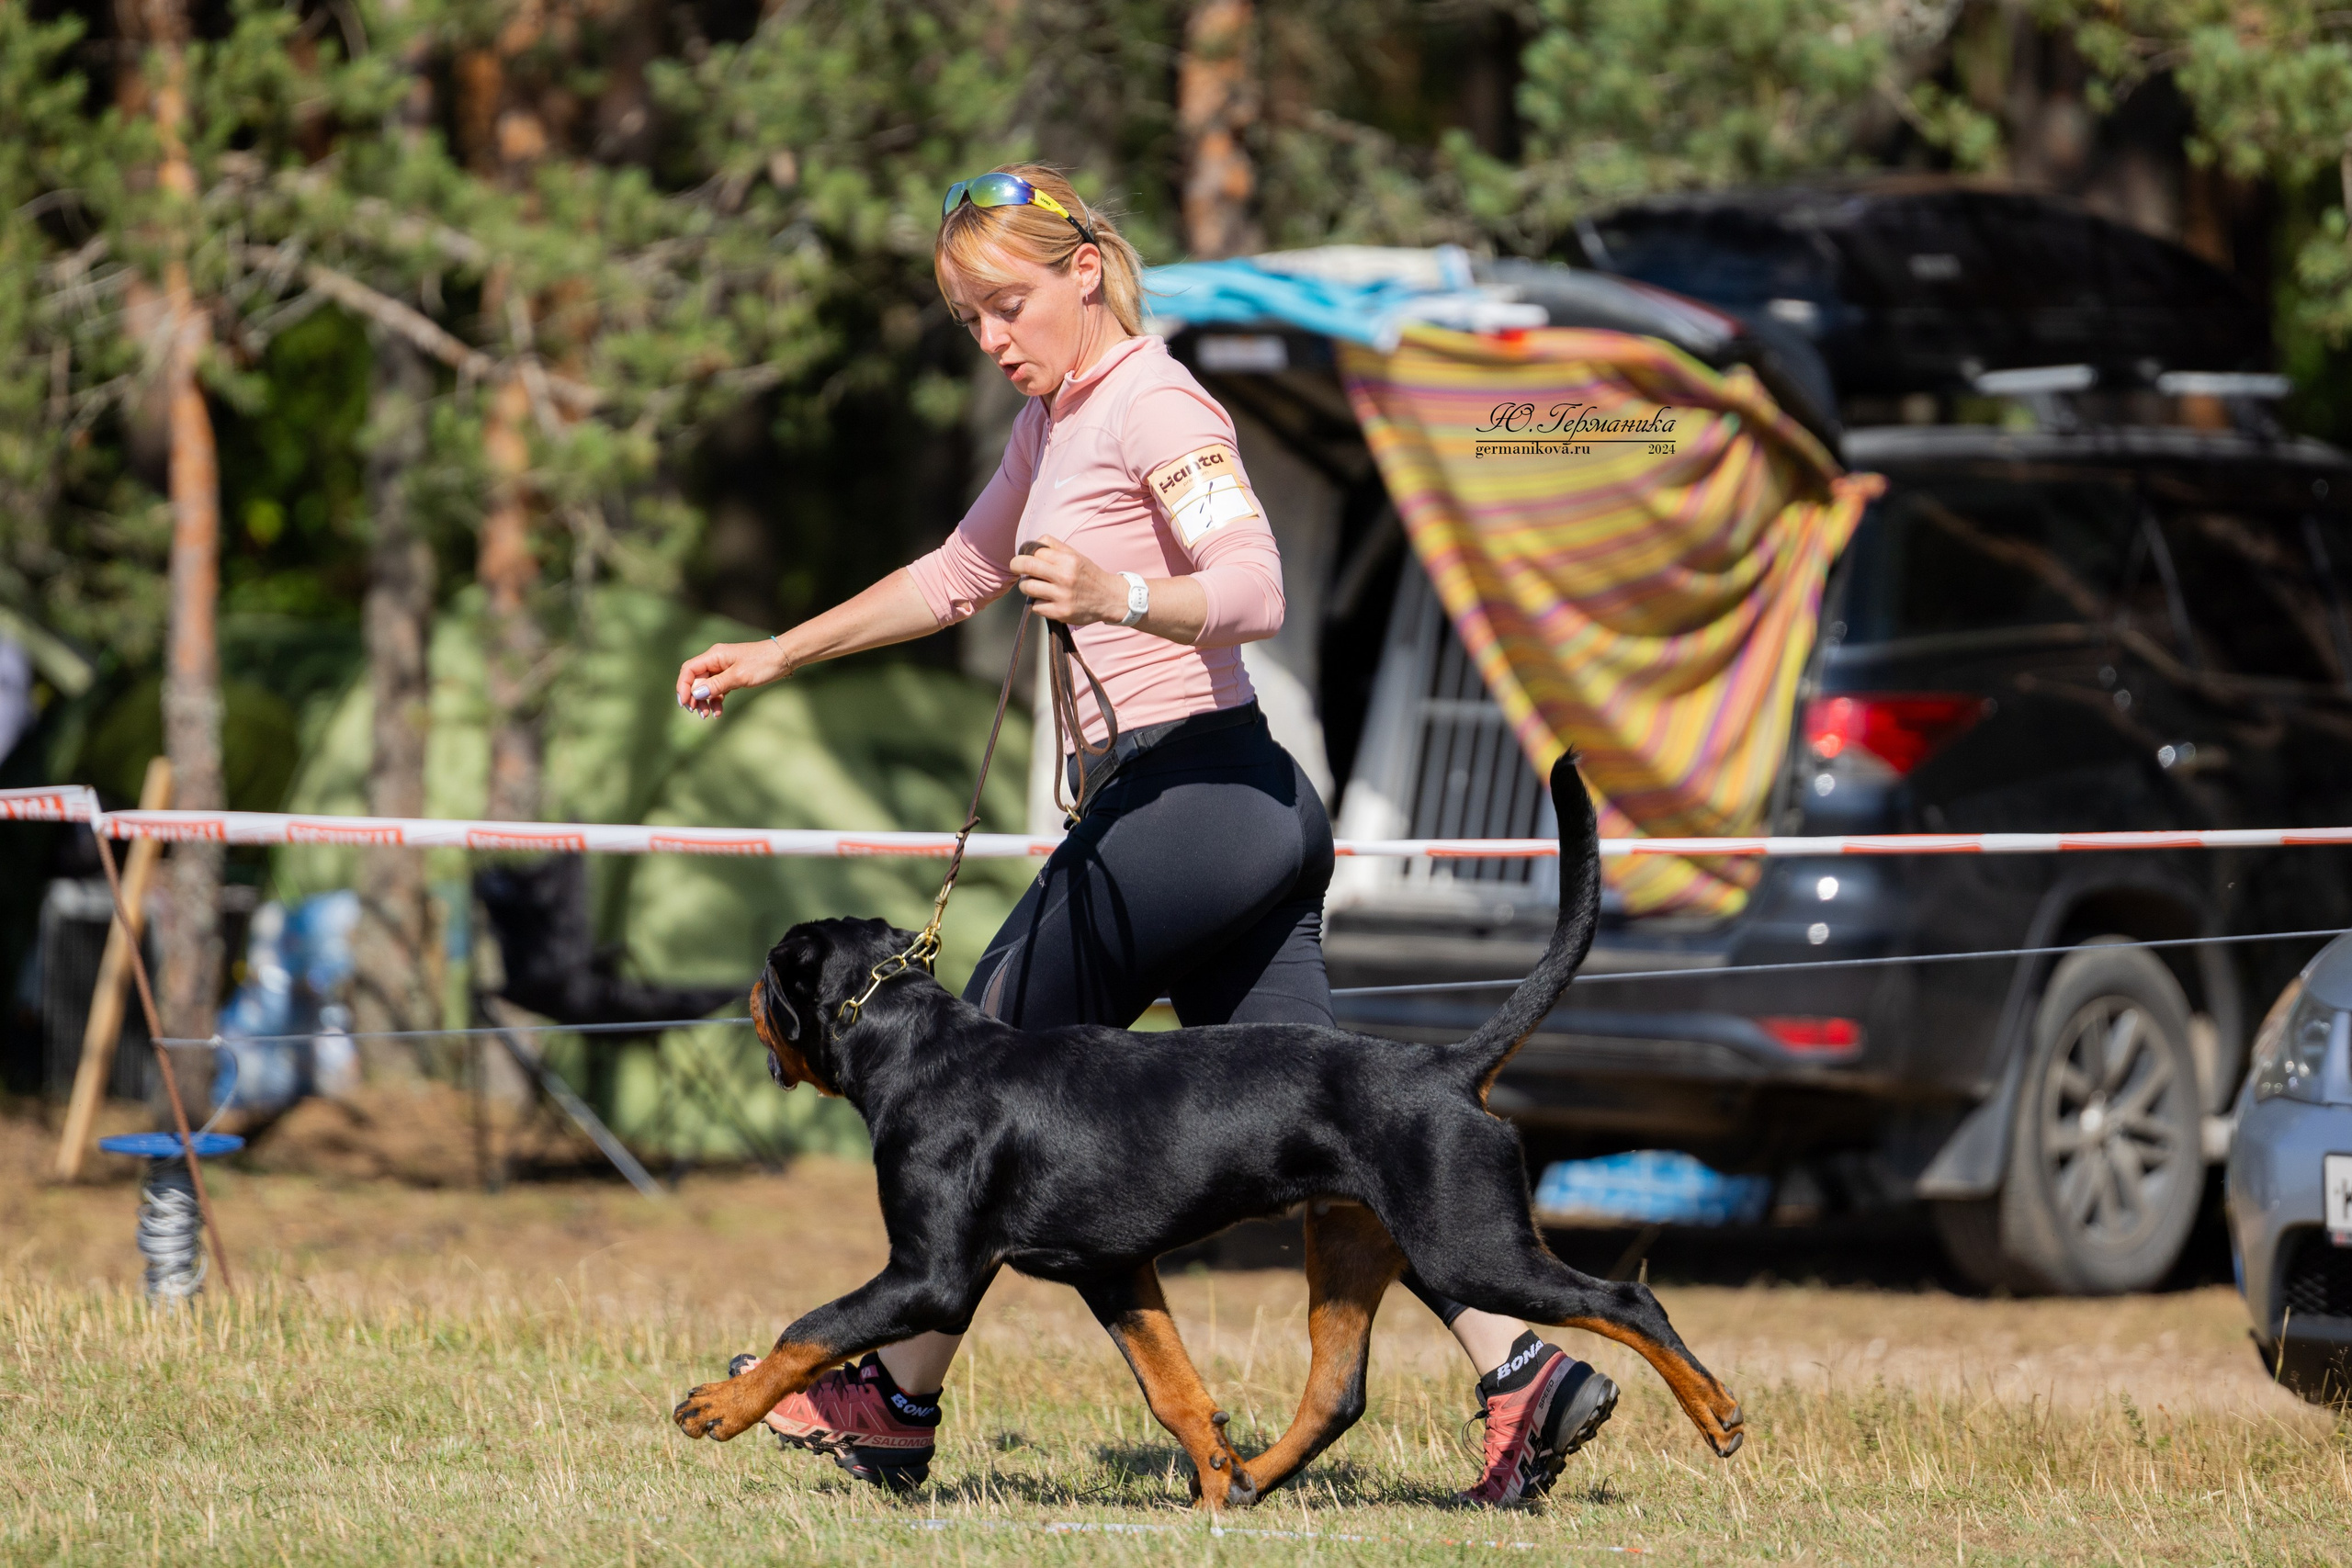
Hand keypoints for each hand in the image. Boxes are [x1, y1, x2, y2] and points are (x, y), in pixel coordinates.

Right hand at [676, 638, 792, 717]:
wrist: (784, 658)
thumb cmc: (763, 663)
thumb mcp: (739, 676)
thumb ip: (717, 685)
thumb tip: (696, 693)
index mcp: (714, 655)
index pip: (689, 670)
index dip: (683, 686)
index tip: (685, 703)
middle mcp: (716, 660)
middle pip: (696, 680)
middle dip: (694, 697)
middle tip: (698, 713)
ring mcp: (723, 668)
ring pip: (706, 687)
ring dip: (705, 701)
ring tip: (708, 716)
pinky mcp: (731, 676)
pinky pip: (718, 689)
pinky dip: (716, 700)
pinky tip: (719, 712)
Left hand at [1010, 535, 1129, 625]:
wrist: (1110, 598)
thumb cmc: (1088, 575)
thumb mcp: (1075, 555)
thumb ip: (1054, 546)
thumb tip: (1031, 544)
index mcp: (1068, 560)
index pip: (1036, 551)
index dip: (1026, 554)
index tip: (1025, 558)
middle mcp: (1065, 576)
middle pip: (1027, 565)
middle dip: (1016, 566)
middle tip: (1016, 568)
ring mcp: (1062, 596)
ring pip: (1027, 587)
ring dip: (1026, 586)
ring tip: (1033, 586)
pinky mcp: (1061, 612)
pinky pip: (1036, 606)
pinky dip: (1037, 603)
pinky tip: (1046, 601)